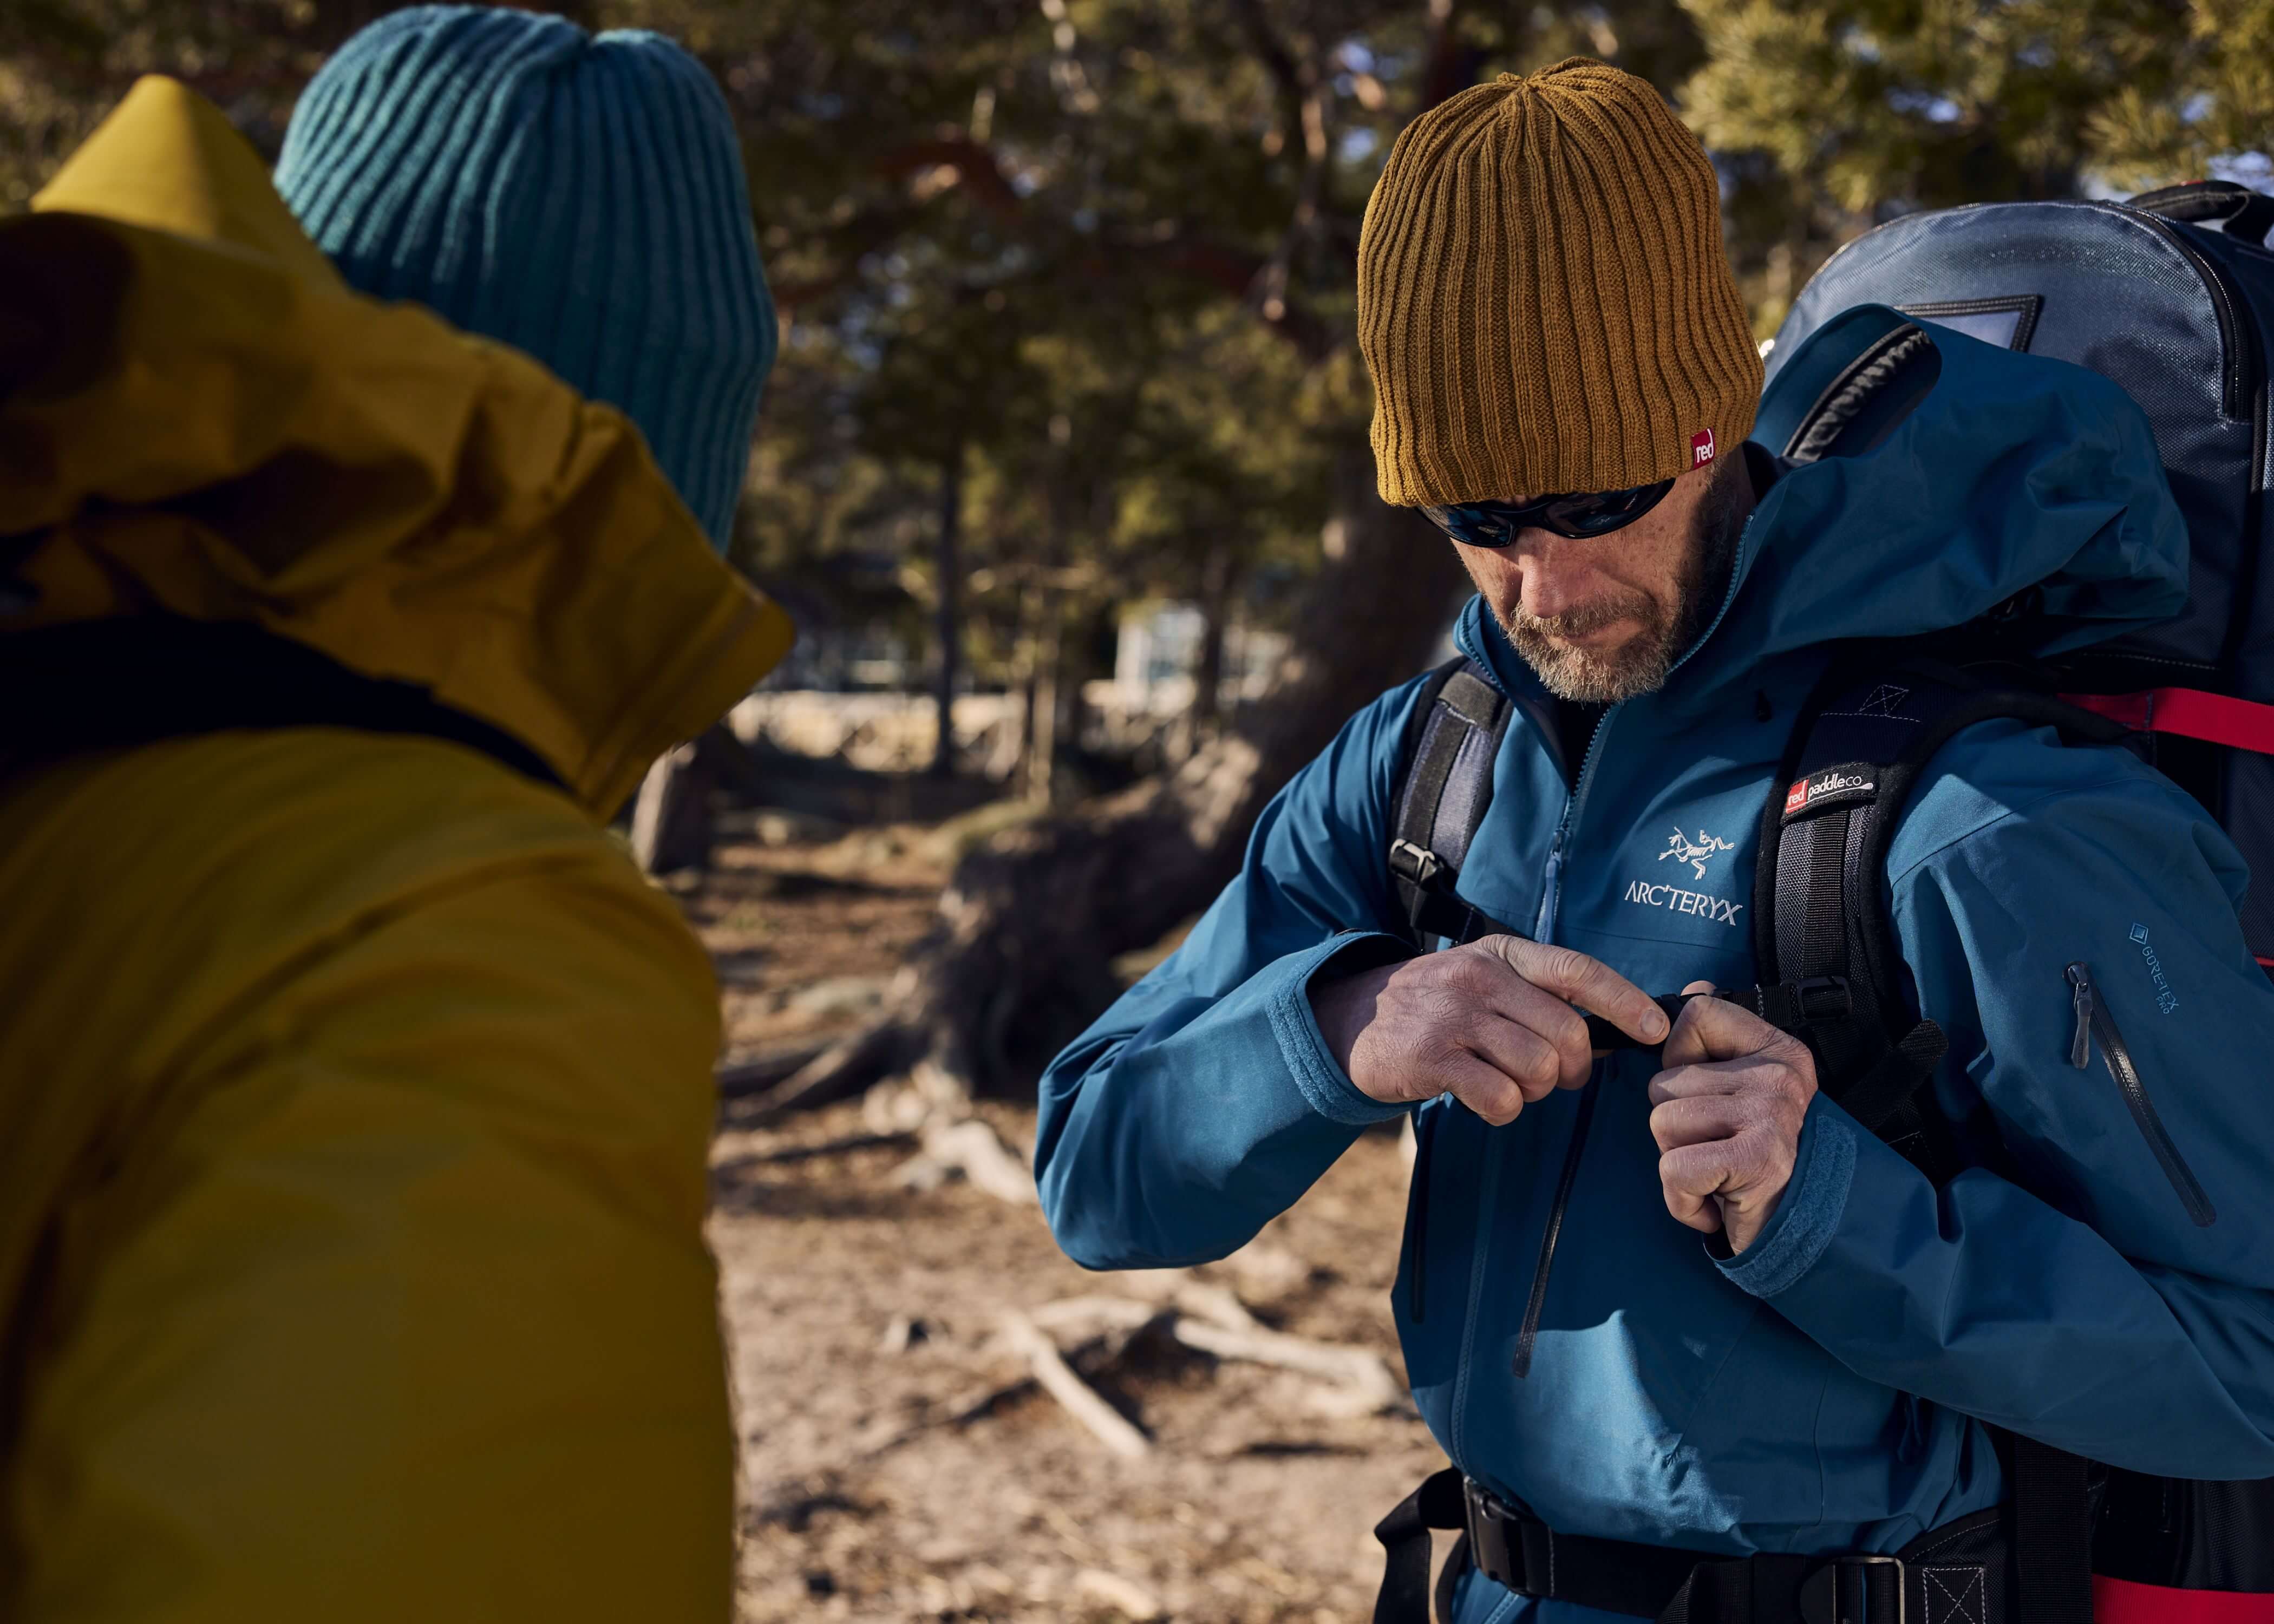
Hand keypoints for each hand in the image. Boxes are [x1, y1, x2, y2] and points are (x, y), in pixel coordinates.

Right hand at [1310, 937, 1667, 1124]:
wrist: (1351, 1019)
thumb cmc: (1436, 1006)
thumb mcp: (1483, 977)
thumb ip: (1537, 994)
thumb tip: (1614, 1028)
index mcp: (1502, 954)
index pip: (1576, 970)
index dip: (1624, 1001)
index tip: (1656, 1029)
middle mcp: (1480, 978)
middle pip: (1566, 1034)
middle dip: (1572, 1068)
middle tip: (1553, 1078)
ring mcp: (1454, 1017)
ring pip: (1537, 1069)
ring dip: (1533, 1091)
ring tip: (1506, 1082)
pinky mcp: (1432, 1057)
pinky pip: (1500, 1098)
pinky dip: (1502, 1110)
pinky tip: (1481, 1099)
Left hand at [1648, 981, 1818, 1252]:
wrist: (1805, 1236)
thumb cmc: (1760, 1163)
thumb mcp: (1743, 1094)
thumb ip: (1717, 1040)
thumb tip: (1695, 986)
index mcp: (1779, 1050)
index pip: (1697, 1014)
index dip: (1679, 1056)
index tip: (1707, 1095)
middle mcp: (1779, 1076)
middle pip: (1665, 1082)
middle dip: (1675, 1128)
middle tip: (1718, 1153)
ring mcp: (1770, 1115)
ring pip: (1662, 1123)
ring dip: (1677, 1163)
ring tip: (1719, 1176)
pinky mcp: (1756, 1160)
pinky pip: (1673, 1169)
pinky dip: (1682, 1200)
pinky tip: (1716, 1205)